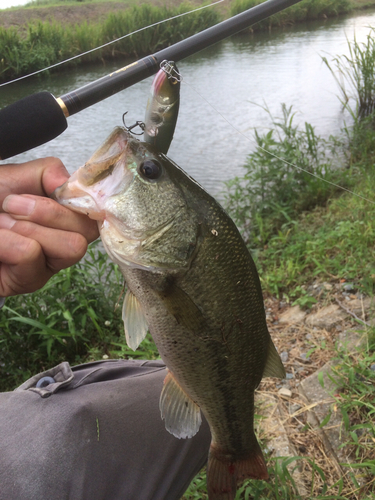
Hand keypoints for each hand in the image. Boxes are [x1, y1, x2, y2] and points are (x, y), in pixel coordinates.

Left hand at [0, 157, 98, 296]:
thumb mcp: (13, 177)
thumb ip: (47, 172)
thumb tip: (70, 183)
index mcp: (64, 212)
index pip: (97, 210)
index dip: (84, 201)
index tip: (57, 191)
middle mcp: (64, 238)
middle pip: (87, 230)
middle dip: (48, 212)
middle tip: (11, 205)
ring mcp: (50, 263)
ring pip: (71, 246)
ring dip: (28, 228)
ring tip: (1, 224)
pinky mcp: (31, 281)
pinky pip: (31, 254)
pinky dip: (7, 241)